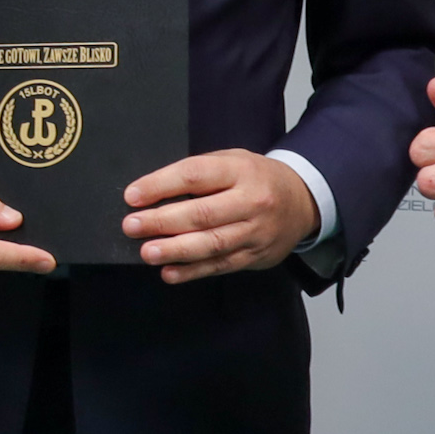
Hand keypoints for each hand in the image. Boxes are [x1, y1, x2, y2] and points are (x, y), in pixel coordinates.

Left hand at [122, 149, 318, 282]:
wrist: (303, 201)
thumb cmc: (257, 179)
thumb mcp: (234, 161)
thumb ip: (199, 173)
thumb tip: (153, 193)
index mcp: (241, 170)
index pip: (196, 175)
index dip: (161, 185)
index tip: (133, 195)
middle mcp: (251, 201)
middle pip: (202, 213)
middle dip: (162, 221)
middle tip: (132, 225)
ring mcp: (255, 231)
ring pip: (212, 243)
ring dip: (175, 250)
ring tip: (147, 252)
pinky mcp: (255, 256)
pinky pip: (221, 266)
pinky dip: (193, 271)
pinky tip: (169, 272)